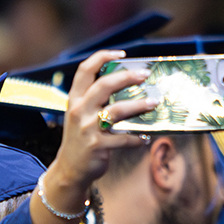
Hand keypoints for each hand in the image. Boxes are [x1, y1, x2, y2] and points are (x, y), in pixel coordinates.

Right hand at [49, 50, 155, 191]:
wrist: (69, 169)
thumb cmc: (81, 138)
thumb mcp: (80, 115)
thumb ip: (95, 100)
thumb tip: (127, 85)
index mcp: (74, 99)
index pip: (85, 70)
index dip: (102, 57)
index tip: (121, 54)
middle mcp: (79, 110)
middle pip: (104, 86)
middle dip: (127, 77)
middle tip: (145, 75)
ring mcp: (87, 128)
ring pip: (117, 111)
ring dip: (139, 106)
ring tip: (154, 103)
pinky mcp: (97, 146)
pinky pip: (123, 139)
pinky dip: (137, 139)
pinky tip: (145, 138)